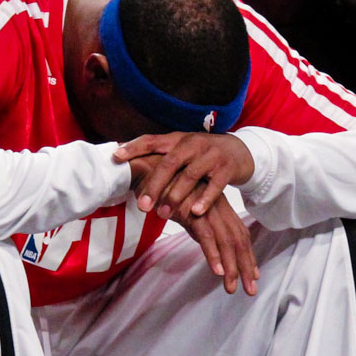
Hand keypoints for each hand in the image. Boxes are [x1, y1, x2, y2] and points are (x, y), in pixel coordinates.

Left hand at [113, 132, 255, 221]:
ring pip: (190, 176)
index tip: (116, 157)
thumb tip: (120, 157)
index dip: (134, 147)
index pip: (151, 140)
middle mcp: (192, 144)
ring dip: (175, 196)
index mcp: (177, 139)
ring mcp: (211, 155)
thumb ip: (157, 156)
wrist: (240, 150)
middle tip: (142, 206)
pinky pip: (215, 185)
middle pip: (169, 163)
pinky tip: (195, 212)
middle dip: (154, 185)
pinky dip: (205, 199)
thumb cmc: (202, 154)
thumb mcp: (180, 150)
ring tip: (163, 215)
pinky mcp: (227, 168)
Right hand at [177, 192, 258, 296]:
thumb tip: (208, 246)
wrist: (152, 170)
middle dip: (246, 267)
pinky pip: (206, 236)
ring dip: (230, 267)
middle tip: (251, 290)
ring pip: (225, 242)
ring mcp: (206, 210)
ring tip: (231, 287)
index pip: (239, 235)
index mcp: (220, 208)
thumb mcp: (189, 212)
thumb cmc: (169, 191)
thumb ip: (200, 228)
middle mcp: (218, 208)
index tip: (254, 276)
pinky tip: (217, 271)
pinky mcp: (191, 212)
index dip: (248, 256)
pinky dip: (212, 254)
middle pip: (238, 241)